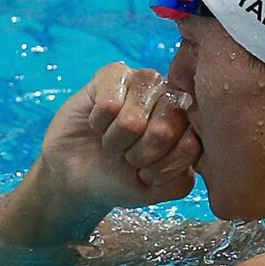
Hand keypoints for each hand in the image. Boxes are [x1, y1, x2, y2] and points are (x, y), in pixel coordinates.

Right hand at [40, 63, 202, 210]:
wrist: (74, 173)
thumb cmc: (118, 178)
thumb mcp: (155, 191)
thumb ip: (180, 179)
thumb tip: (189, 143)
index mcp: (189, 126)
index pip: (190, 146)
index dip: (161, 168)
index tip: (147, 172)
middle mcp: (172, 98)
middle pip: (163, 131)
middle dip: (137, 155)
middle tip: (127, 155)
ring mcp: (145, 82)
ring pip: (132, 120)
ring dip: (115, 141)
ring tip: (112, 139)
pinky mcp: (115, 73)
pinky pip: (108, 104)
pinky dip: (98, 123)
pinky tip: (99, 122)